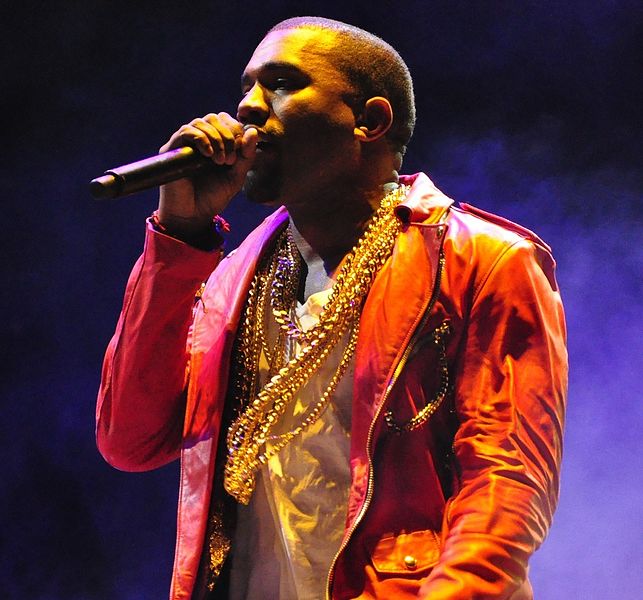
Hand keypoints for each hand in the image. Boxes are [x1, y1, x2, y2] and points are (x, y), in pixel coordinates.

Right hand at [157, 112, 257, 237]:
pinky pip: (186, 132)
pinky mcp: (172, 149)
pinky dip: (201, 139)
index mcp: (215, 143)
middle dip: (228, 135)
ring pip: (201, 122)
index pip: (227, 121)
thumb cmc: (213, 197)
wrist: (193, 215)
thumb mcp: (236, 176)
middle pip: (214, 118)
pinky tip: (208, 155)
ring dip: (216, 139)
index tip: (240, 153)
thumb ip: (246, 155)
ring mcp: (185, 144)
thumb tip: (253, 131)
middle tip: (230, 159)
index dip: (236, 131)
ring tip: (220, 161)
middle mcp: (199, 140)